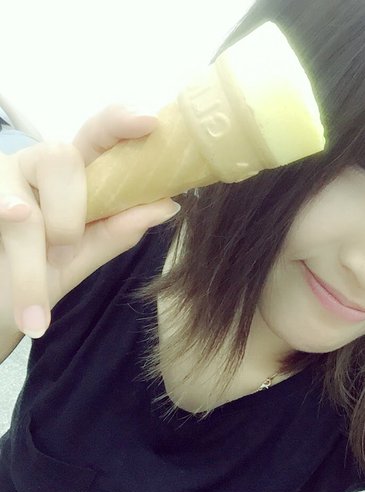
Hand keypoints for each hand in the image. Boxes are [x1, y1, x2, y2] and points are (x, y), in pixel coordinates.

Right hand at [0, 104, 179, 338]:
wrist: (0, 307)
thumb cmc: (37, 276)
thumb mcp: (81, 257)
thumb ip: (117, 230)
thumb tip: (168, 205)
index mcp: (71, 175)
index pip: (97, 135)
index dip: (120, 122)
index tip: (148, 122)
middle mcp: (33, 165)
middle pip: (59, 158)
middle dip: (68, 218)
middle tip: (62, 257)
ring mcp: (0, 178)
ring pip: (22, 207)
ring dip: (32, 265)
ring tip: (37, 316)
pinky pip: (0, 218)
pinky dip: (14, 273)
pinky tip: (15, 296)